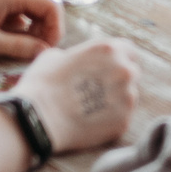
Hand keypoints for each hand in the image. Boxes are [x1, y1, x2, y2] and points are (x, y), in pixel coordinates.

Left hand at [0, 0, 62, 58]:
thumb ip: (19, 46)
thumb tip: (46, 52)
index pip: (50, 7)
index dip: (55, 29)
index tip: (48, 49)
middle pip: (44, 11)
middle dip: (45, 33)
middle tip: (36, 54)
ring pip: (32, 17)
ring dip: (33, 34)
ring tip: (23, 51)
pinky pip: (19, 20)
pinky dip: (21, 33)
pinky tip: (11, 46)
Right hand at [16, 36, 140, 152]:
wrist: (38, 119)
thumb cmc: (42, 84)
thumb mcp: (55, 56)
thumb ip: (77, 55)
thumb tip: (78, 61)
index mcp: (109, 49)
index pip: (129, 50)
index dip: (119, 59)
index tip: (110, 68)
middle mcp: (124, 71)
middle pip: (132, 74)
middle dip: (118, 80)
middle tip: (98, 90)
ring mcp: (127, 98)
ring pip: (128, 97)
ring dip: (116, 100)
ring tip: (91, 107)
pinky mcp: (124, 122)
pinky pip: (122, 117)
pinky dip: (110, 119)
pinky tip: (91, 121)